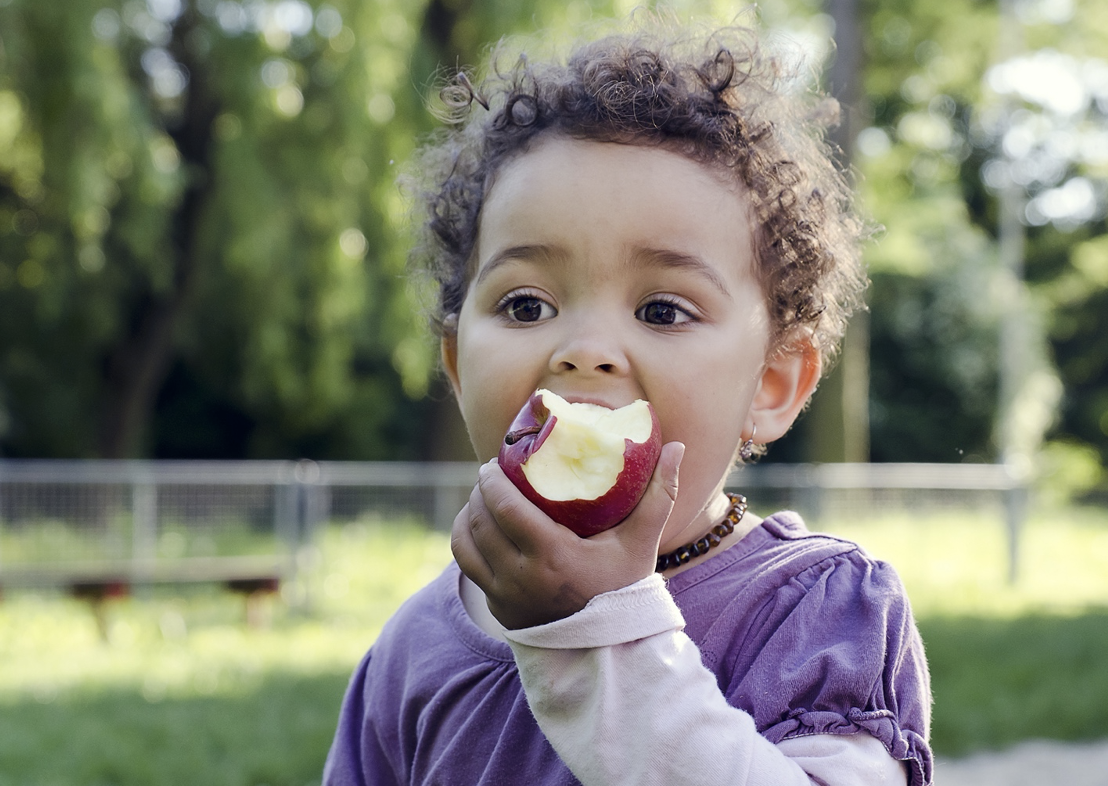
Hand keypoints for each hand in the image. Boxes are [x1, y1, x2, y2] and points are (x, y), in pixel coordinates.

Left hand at [451, 442, 683, 629]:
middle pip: (482, 522)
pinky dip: (465, 542)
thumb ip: (661, 494)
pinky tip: (475, 527)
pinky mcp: (497, 608)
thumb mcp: (642, 542)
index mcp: (552, 556)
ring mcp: (505, 596)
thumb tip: (678, 447)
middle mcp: (521, 577)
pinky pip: (468, 567)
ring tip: (479, 498)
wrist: (609, 650)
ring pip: (467, 544)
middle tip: (487, 474)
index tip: (492, 463)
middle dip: (478, 492)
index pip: (505, 508)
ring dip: (467, 515)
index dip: (491, 481)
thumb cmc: (625, 589)